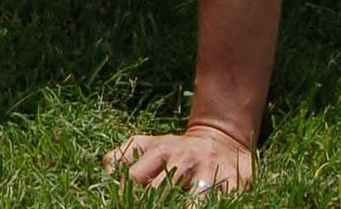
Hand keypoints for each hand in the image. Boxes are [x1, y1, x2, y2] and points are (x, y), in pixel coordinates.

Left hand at [103, 127, 254, 195]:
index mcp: (161, 150)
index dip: (128, 196)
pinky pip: (226, 201)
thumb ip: (124, 155)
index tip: (122, 203)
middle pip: (163, 191)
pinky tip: (216, 206)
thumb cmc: (179, 150)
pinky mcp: (235, 183)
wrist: (224, 139)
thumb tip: (106, 168)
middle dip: (154, 203)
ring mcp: (209, 172)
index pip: (136, 178)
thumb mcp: (150, 145)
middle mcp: (184, 160)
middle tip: (150, 207)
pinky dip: (218, 204)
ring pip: (197, 199)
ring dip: (188, 207)